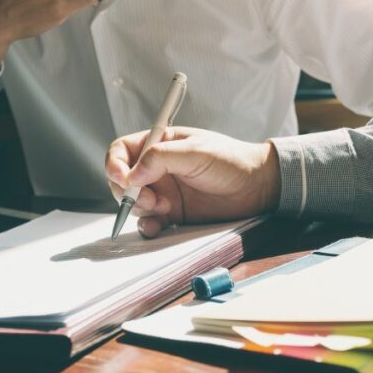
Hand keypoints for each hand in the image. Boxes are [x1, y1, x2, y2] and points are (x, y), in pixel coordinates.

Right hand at [105, 128, 281, 236]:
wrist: (257, 187)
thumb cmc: (231, 160)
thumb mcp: (196, 151)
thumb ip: (161, 159)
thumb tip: (132, 175)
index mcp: (159, 144)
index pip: (122, 151)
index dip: (115, 164)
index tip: (122, 177)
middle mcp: (157, 168)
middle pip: (122, 180)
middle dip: (127, 191)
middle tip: (149, 199)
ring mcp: (164, 192)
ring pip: (134, 203)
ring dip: (141, 208)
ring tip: (166, 208)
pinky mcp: (173, 214)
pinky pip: (150, 223)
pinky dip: (148, 227)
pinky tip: (157, 227)